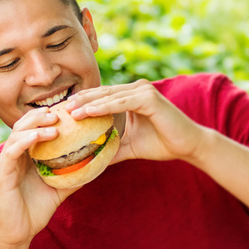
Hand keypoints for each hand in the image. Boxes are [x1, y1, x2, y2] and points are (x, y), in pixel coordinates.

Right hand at [0, 109, 77, 248]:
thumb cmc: (36, 211)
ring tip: (55, 122)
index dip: (49, 117)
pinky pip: (11, 151)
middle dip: (42, 115)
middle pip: (24, 125)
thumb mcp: (60, 188)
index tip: (68, 110)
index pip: (34, 128)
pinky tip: (40, 135)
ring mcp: (6, 162)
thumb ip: (73, 174)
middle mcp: (14, 155)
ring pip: (17, 133)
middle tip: (62, 111)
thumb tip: (96, 164)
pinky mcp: (1, 173)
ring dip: (36, 124)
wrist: (19, 233)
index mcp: (26, 156)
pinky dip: (25, 140)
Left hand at [66, 79, 207, 163]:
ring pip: (108, 96)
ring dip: (87, 103)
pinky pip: (121, 102)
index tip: (62, 112)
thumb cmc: (162, 144)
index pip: (100, 97)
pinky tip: (88, 112)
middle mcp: (136, 89)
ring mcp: (143, 91)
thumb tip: (91, 159)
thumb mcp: (129, 146)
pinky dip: (104, 107)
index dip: (81, 103)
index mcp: (130, 97)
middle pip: (101, 93)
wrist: (188, 146)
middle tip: (60, 108)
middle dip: (79, 100)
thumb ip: (111, 147)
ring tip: (69, 111)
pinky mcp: (149, 98)